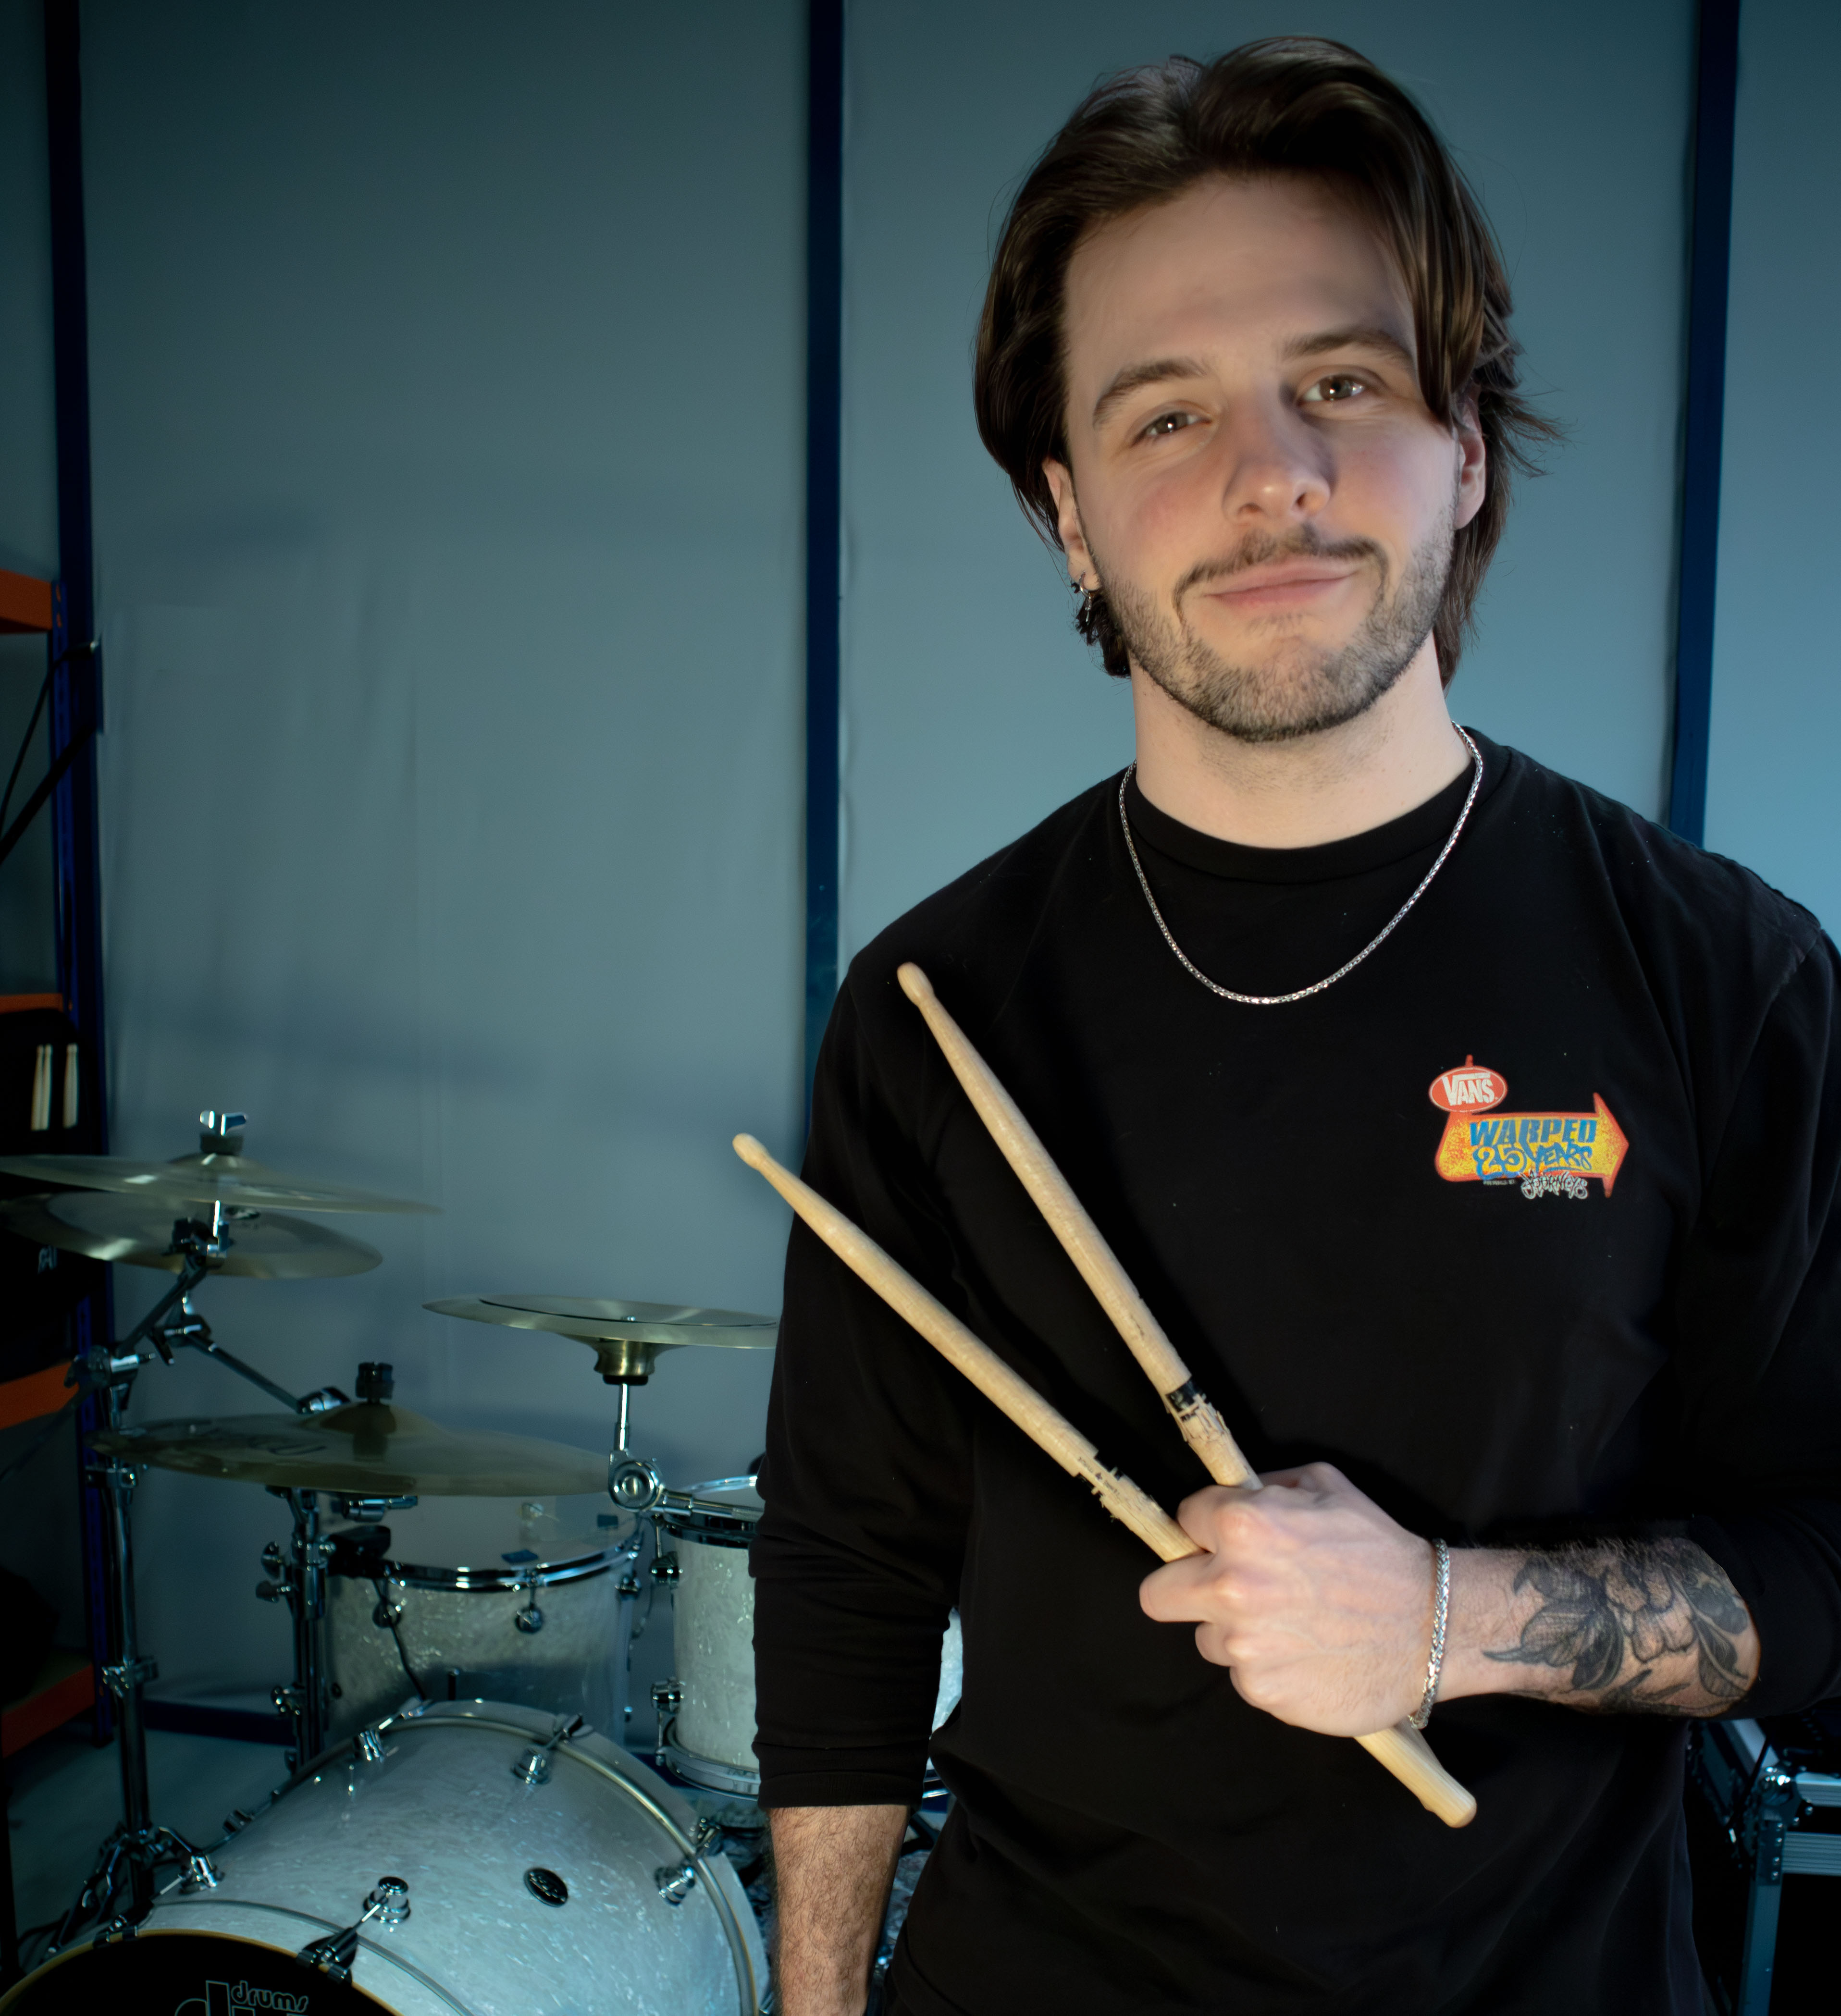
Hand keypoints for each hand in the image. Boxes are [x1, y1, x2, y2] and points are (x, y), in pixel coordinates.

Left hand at [1138, 1462, 1432, 1735]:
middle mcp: (1231, 1587)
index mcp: (1242, 1526)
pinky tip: (1307, 1654)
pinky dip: (1267, 1667)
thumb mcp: (1325, 1485)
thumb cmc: (1380, 1550)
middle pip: (1157, 1594)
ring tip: (1289, 1623)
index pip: (1184, 1520)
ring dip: (1234, 1631)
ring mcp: (1244, 1647)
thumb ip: (1266, 1487)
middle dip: (1185, 1586)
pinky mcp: (1263, 1692)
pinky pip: (1242, 1676)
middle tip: (1225, 1588)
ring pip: (1207, 1638)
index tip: (1230, 1538)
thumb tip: (1231, 1494)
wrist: (1433, 1626)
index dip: (1209, 1528)